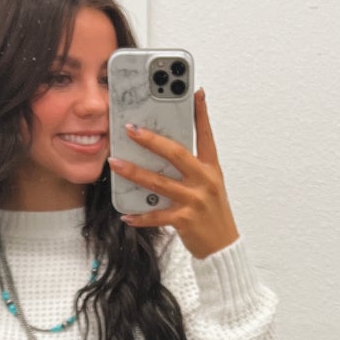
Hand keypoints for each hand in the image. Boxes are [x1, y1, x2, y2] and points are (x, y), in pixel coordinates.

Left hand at [108, 88, 239, 260]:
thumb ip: (190, 168)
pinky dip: (140, 216)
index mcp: (211, 169)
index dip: (201, 113)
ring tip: (115, 163)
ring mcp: (195, 200)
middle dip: (151, 140)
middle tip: (131, 129)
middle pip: (176, 154)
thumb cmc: (212, 214)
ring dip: (134, 172)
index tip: (195, 92)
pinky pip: (157, 215)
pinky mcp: (185, 220)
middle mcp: (205, 181)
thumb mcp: (209, 186)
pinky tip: (126, 215)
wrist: (223, 247)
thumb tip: (162, 152)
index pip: (206, 135)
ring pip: (159, 182)